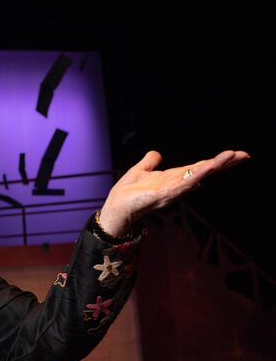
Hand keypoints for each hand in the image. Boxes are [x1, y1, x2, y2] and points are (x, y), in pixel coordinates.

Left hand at [98, 149, 250, 236]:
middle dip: (224, 163)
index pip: (199, 167)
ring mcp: (173, 190)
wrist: (116, 207)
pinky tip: (208, 167)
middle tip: (244, 155)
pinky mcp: (165, 194)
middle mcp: (177, 184)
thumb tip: (156, 153)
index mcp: (174, 177)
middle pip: (205, 171)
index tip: (235, 154)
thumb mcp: (140, 171)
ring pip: (198, 175)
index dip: (216, 161)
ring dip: (215, 166)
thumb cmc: (127, 193)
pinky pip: (184, 183)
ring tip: (232, 156)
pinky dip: (197, 175)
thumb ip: (150, 162)